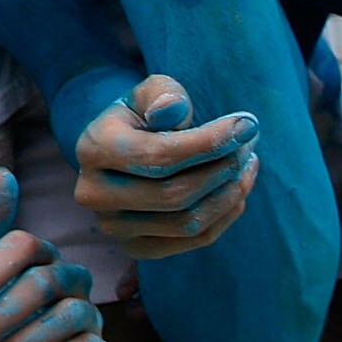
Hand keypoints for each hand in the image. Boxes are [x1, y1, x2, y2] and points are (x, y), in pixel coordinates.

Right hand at [71, 75, 259, 257]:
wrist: (124, 152)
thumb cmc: (144, 116)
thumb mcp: (150, 93)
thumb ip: (163, 94)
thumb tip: (173, 110)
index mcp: (93, 149)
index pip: (160, 155)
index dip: (209, 143)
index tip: (248, 125)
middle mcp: (94, 194)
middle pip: (176, 194)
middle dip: (223, 169)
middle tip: (248, 145)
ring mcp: (113, 228)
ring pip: (188, 223)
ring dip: (229, 194)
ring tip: (247, 165)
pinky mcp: (137, 248)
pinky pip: (194, 240)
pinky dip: (225, 216)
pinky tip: (237, 189)